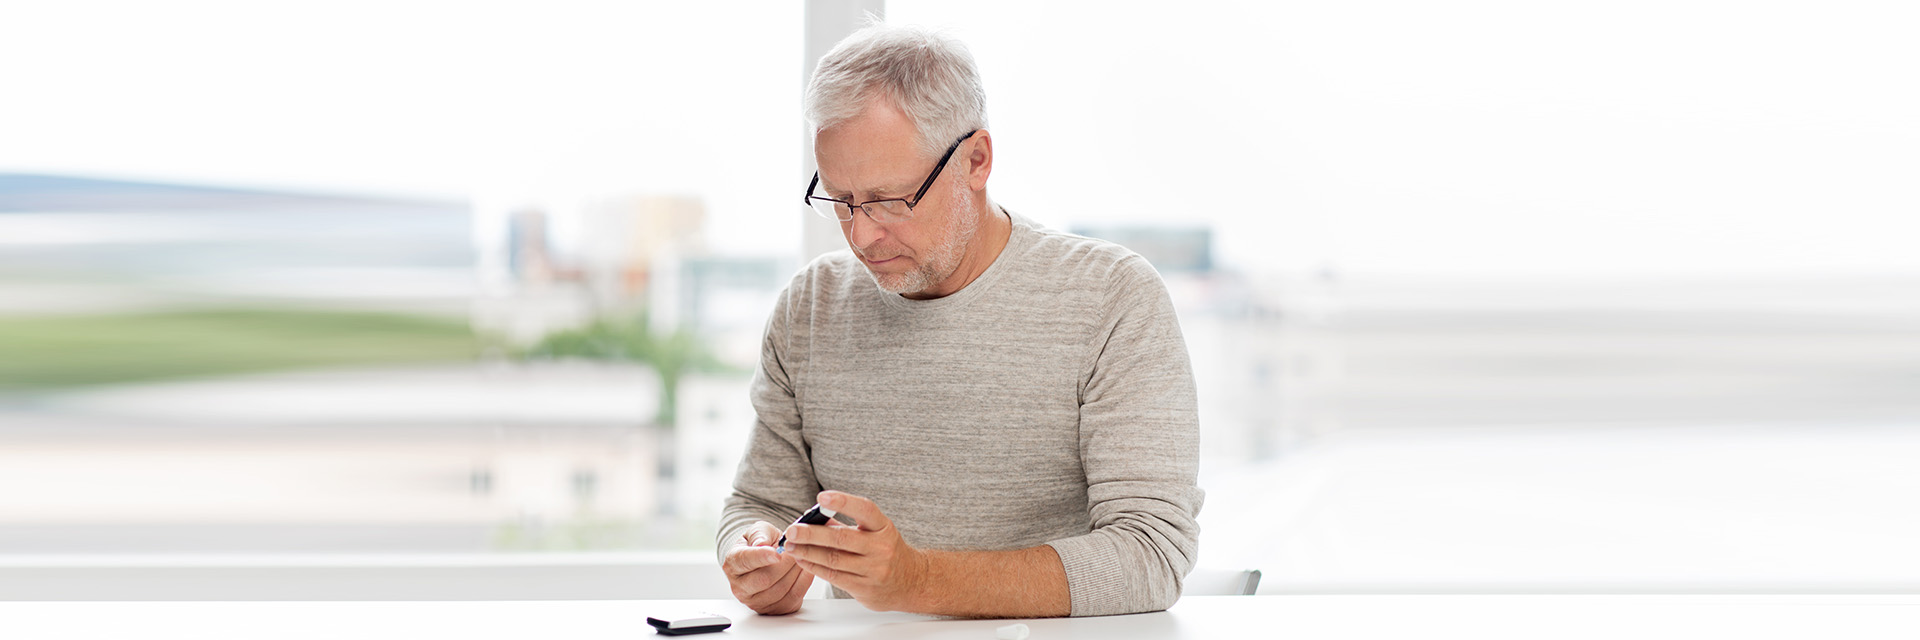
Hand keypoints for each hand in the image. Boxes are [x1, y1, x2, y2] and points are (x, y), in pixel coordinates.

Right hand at [721, 520, 814, 614]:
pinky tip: (805, 570)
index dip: (762, 557)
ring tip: (801, 557)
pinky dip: (802, 583)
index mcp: (733, 564)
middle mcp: (740, 586)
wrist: (767, 558)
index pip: (744, 561)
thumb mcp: (758, 530)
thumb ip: (759, 534)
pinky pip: (791, 599)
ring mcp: (755, 601)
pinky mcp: (772, 609)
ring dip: (795, 572)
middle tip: (796, 550)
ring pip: (780, 590)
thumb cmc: (761, 543)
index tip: (777, 553)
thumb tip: (761, 544)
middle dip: (785, 563)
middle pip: (764, 579)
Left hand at [780, 490, 930, 611]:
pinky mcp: (865, 588)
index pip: (865, 509)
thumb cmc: (886, 551)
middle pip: (841, 539)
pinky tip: (802, 560)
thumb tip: (812, 520)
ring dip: (807, 552)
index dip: (843, 502)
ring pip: (834, 560)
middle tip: (792, 530)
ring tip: (790, 546)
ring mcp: (874, 570)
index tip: (821, 497)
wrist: (910, 582)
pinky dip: (815, 567)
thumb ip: (845, 525)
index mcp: (883, 527)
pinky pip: (834, 577)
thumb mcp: (874, 532)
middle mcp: (881, 548)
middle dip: (812, 534)